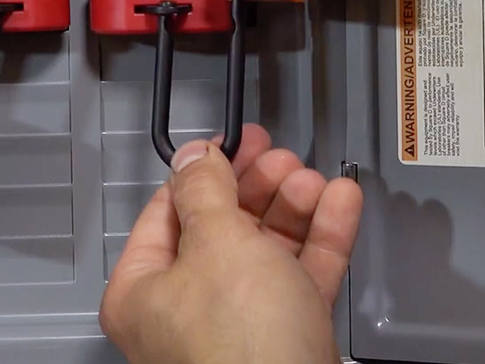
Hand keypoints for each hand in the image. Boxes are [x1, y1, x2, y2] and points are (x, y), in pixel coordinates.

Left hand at [99, 125, 362, 363]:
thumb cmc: (241, 346)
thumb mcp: (218, 244)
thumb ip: (206, 191)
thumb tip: (192, 155)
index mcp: (142, 290)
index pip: (167, 212)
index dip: (203, 171)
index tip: (233, 141)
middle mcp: (183, 311)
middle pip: (221, 228)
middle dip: (258, 187)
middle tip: (281, 156)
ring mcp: (236, 327)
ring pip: (265, 250)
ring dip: (294, 208)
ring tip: (316, 179)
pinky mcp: (284, 340)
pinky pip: (299, 278)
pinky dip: (321, 239)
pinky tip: (342, 203)